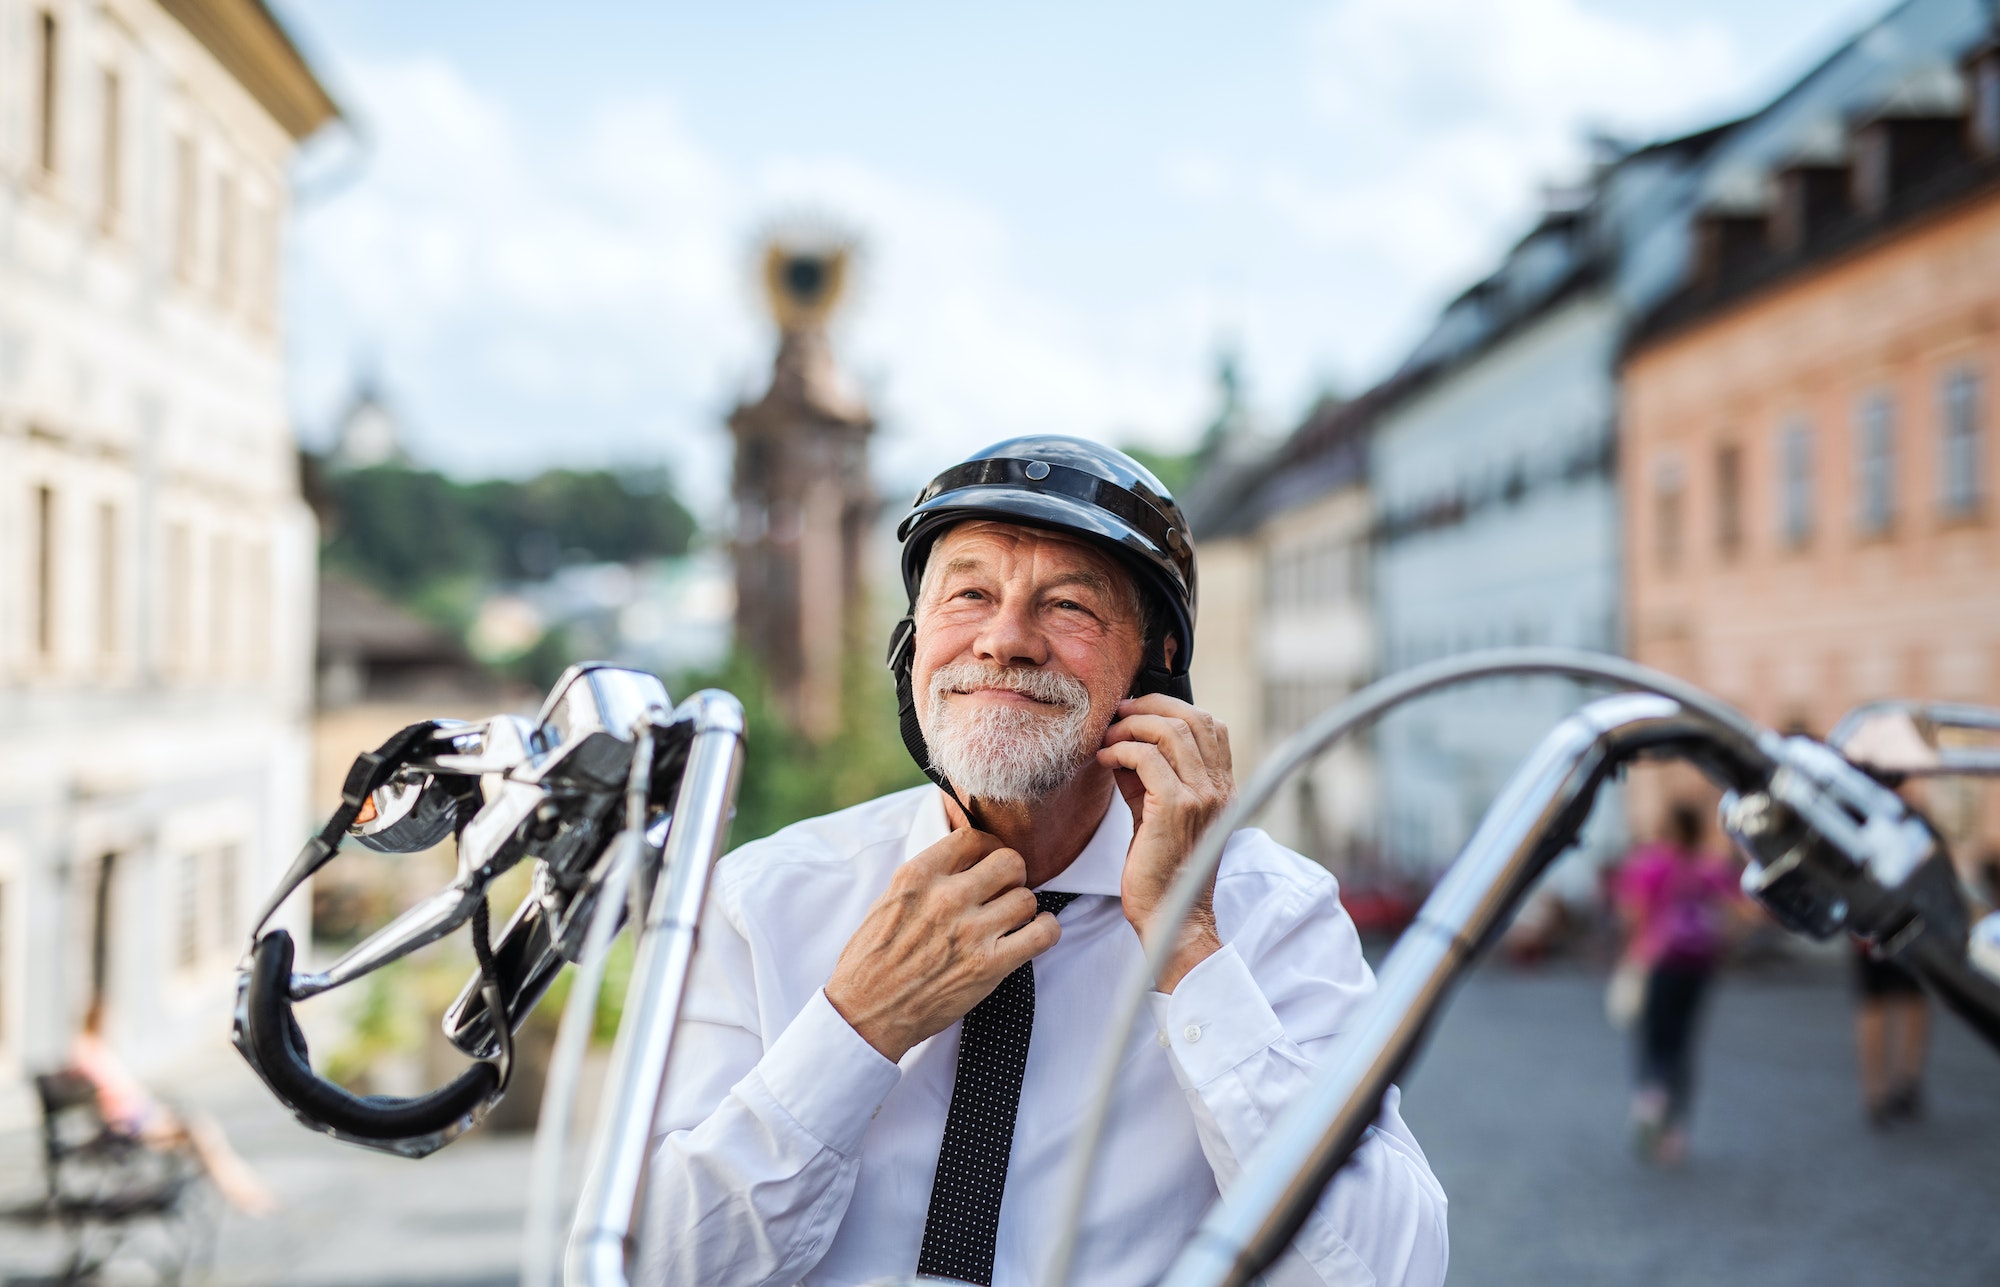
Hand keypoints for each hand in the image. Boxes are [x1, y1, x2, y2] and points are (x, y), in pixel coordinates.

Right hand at [824, 829, 1060, 1061]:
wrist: (866, 1014)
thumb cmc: (870, 962)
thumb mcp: (888, 902)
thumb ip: (924, 880)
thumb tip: (960, 862)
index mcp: (917, 878)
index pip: (972, 838)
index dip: (988, 847)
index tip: (988, 859)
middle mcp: (946, 898)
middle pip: (1009, 862)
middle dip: (1010, 875)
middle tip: (1003, 890)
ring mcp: (970, 932)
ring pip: (1027, 897)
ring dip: (1022, 908)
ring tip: (1010, 920)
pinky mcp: (989, 966)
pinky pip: (1042, 934)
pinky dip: (1046, 931)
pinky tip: (1035, 934)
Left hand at [1097, 694, 1233, 991]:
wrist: (1171, 917)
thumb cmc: (1162, 871)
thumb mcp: (1159, 814)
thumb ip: (1148, 778)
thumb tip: (1122, 744)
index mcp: (1223, 788)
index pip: (1212, 724)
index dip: (1173, 707)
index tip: (1137, 711)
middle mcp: (1219, 788)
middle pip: (1193, 718)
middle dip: (1149, 707)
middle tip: (1117, 714)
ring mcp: (1201, 797)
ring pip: (1170, 732)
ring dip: (1132, 727)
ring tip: (1108, 739)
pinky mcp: (1174, 809)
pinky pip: (1147, 758)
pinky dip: (1121, 750)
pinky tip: (1105, 760)